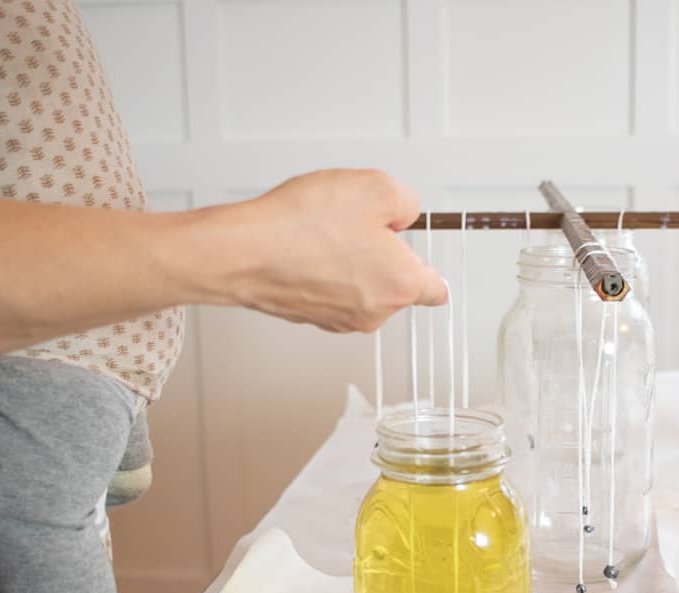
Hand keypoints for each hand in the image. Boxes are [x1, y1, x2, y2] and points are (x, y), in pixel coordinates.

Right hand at [193, 169, 447, 331]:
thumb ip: (406, 201)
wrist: (242, 252)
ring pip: (359, 286)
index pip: (436, 289)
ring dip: (349, 262)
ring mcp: (341, 319)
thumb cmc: (303, 225)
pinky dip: (321, 271)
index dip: (427, 263)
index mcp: (401, 284)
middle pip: (394, 282)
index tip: (417, 250)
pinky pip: (329, 291)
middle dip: (382, 253)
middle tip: (355, 223)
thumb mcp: (375, 187)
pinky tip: (303, 247)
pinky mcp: (310, 317)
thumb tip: (404, 214)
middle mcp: (375, 312)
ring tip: (322, 232)